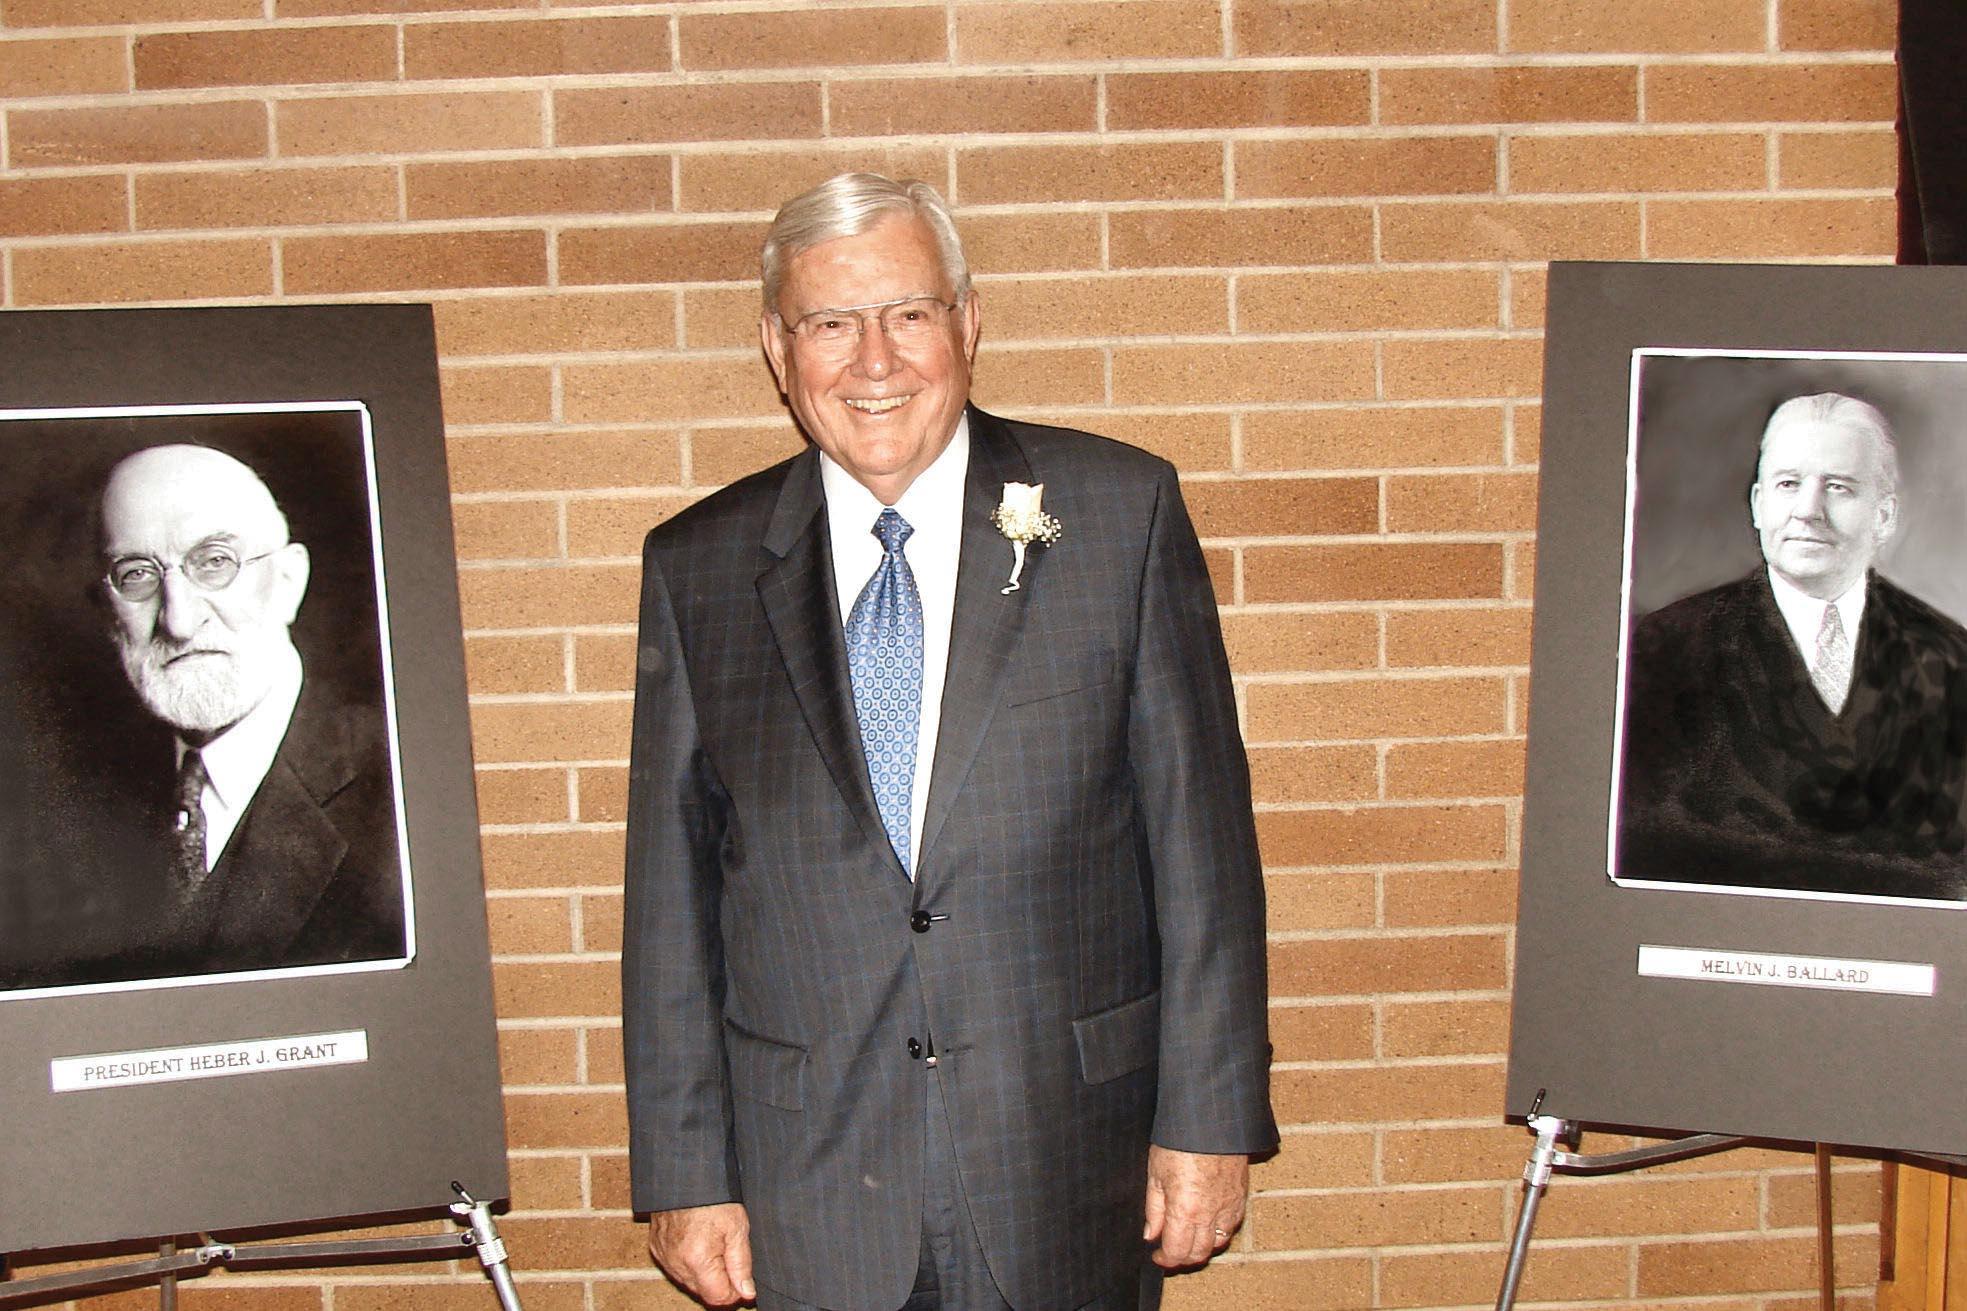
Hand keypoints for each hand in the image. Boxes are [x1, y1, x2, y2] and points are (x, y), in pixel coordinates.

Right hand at [647, 1202, 755, 1305]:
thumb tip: (747, 1292)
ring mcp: (664, 1256)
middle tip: (729, 1253)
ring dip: (704, 1272)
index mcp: (697, 1260)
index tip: (742, 1279)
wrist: (687, 1174)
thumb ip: (742, 1265)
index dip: (734, 1292)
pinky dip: (688, 1262)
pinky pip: (675, 1267)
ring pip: (688, 1282)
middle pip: (703, 1292)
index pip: (718, 1298)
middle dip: (720, 1281)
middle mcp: (676, 1263)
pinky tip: (698, 1241)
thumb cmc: (714, 1197)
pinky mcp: (656, 1248)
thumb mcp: (737, 1229)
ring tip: (713, 1243)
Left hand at [1142, 1145, 1248, 1269]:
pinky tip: (1207, 1222)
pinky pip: (1232, 1226)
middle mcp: (1210, 1214)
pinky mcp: (1241, 1197)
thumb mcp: (1156, 1174)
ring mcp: (1229, 1207)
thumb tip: (1151, 1234)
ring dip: (1202, 1246)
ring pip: (1218, 1243)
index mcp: (1185, 1211)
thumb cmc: (1180, 1142)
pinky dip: (1219, 1232)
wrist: (1210, 1120)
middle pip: (1199, 1254)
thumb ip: (1154, 1209)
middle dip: (1182, 1257)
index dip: (1165, 1259)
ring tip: (1188, 1237)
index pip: (1177, 1252)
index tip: (1157, 1256)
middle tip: (1170, 1249)